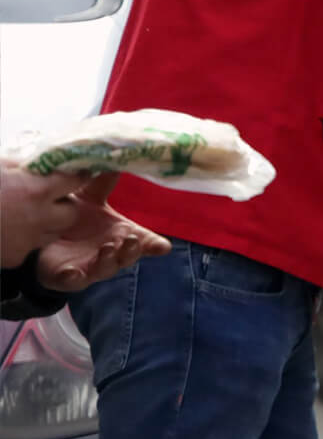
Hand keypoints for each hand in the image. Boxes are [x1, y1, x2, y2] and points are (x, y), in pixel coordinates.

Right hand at [3, 160, 98, 266]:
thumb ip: (21, 167)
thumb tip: (38, 165)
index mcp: (36, 190)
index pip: (75, 180)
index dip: (77, 175)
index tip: (78, 172)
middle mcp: (39, 218)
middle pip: (71, 213)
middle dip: (63, 205)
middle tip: (47, 198)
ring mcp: (28, 241)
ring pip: (53, 233)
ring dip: (46, 223)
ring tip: (23, 214)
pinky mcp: (15, 258)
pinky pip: (30, 247)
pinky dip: (24, 240)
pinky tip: (7, 230)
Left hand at [27, 172, 172, 291]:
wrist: (44, 240)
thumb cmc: (75, 220)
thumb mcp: (90, 199)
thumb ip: (103, 183)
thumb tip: (115, 157)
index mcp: (120, 235)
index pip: (143, 241)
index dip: (154, 244)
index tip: (163, 246)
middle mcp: (110, 253)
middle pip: (127, 256)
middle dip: (131, 250)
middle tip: (132, 240)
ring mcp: (89, 267)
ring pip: (104, 269)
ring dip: (107, 261)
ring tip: (106, 248)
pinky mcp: (66, 277)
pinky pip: (71, 281)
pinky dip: (73, 278)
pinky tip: (72, 272)